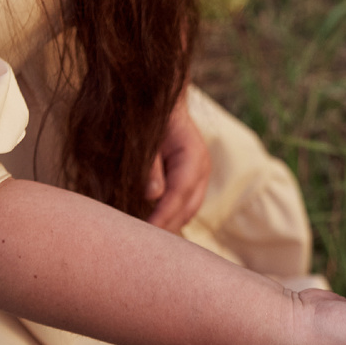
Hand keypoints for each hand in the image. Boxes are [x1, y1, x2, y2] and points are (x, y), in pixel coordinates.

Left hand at [147, 89, 210, 231]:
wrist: (163, 98)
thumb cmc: (152, 116)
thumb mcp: (147, 137)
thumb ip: (150, 166)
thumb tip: (152, 195)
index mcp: (192, 158)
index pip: (178, 196)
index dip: (162, 217)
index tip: (145, 232)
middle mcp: (201, 169)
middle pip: (188, 209)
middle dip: (167, 227)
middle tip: (144, 246)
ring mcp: (201, 174)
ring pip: (189, 210)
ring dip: (171, 225)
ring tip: (149, 240)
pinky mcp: (194, 178)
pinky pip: (186, 205)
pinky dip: (173, 216)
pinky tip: (156, 225)